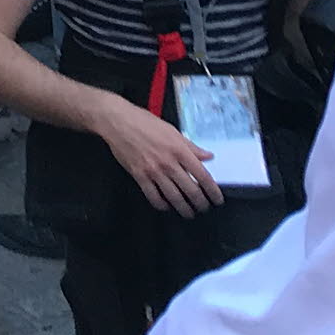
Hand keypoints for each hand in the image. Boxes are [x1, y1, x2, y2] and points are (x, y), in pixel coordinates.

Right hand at [90, 94, 219, 214]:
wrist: (118, 121)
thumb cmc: (144, 121)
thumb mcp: (171, 130)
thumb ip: (191, 146)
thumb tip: (208, 156)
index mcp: (179, 149)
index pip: (202, 175)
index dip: (213, 191)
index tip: (217, 199)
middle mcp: (168, 162)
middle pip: (191, 190)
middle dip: (200, 203)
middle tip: (204, 208)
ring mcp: (153, 171)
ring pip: (174, 197)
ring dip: (184, 209)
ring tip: (189, 213)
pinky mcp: (139, 176)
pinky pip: (153, 197)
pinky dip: (162, 205)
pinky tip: (166, 206)